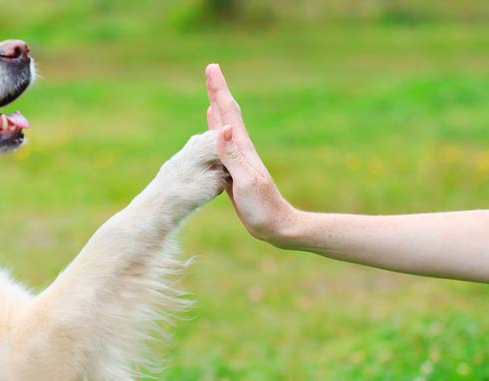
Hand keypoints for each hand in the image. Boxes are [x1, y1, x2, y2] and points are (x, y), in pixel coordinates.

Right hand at [205, 64, 298, 245]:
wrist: (276, 226)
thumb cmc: (263, 207)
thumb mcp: (246, 181)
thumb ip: (233, 156)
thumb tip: (222, 128)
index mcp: (243, 149)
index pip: (228, 114)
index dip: (219, 90)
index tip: (212, 68)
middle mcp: (241, 150)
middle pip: (227, 114)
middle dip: (218, 92)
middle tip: (211, 71)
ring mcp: (239, 160)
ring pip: (224, 128)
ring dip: (217, 110)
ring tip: (212, 96)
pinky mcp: (234, 171)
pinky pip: (222, 147)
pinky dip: (216, 134)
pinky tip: (214, 131)